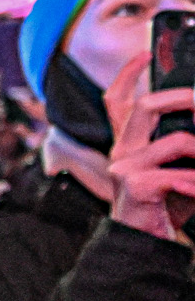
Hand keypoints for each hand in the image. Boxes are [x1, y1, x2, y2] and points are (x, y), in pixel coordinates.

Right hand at [107, 54, 194, 242]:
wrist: (143, 246)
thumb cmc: (164, 208)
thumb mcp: (176, 169)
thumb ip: (183, 145)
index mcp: (127, 145)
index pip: (117, 101)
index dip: (128, 74)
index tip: (145, 54)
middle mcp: (121, 151)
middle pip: (145, 106)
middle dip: (183, 98)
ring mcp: (125, 167)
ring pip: (177, 139)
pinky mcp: (135, 184)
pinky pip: (180, 174)